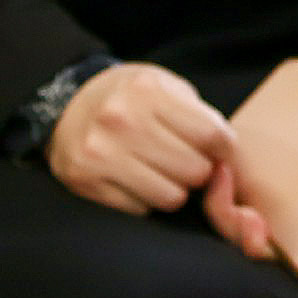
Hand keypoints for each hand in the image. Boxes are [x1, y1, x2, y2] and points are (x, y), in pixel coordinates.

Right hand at [46, 61, 232, 217]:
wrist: (69, 103)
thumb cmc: (132, 98)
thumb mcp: (166, 88)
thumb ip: (200, 117)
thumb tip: (228, 160)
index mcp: (148, 91)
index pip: (213, 136)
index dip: (224, 150)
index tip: (217, 150)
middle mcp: (121, 119)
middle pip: (195, 170)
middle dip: (198, 171)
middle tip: (184, 161)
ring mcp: (100, 151)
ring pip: (171, 197)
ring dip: (174, 190)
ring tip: (161, 172)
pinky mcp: (85, 179)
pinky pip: (140, 209)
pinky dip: (144, 199)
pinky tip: (134, 180)